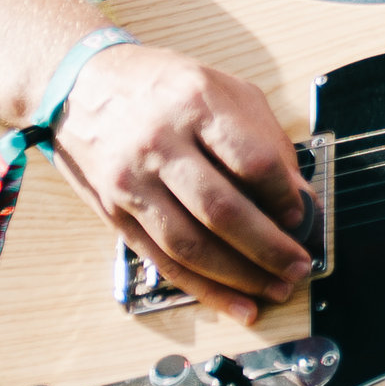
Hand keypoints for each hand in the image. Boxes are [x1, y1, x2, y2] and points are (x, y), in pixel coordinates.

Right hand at [46, 44, 312, 323]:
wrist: (82, 83)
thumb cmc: (162, 85)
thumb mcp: (224, 89)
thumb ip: (265, 139)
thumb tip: (299, 199)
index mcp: (196, 103)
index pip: (252, 161)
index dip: (284, 195)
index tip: (302, 214)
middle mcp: (160, 144)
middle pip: (221, 211)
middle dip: (268, 248)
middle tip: (299, 265)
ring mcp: (132, 182)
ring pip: (190, 245)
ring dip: (239, 277)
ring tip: (275, 288)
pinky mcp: (114, 213)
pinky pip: (163, 262)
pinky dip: (204, 289)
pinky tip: (236, 303)